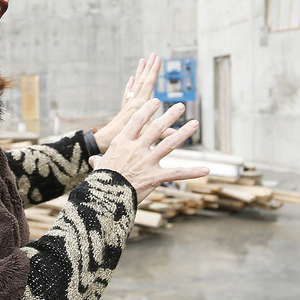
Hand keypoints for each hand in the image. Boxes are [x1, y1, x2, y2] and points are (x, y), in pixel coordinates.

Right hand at [89, 98, 208, 200]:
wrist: (104, 198)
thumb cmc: (101, 182)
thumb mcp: (99, 168)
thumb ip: (99, 161)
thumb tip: (93, 160)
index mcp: (122, 143)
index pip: (136, 121)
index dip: (147, 110)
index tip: (156, 101)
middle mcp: (136, 149)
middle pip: (155, 128)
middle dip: (170, 115)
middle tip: (181, 106)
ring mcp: (147, 162)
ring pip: (169, 143)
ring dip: (183, 132)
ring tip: (194, 123)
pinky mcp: (155, 177)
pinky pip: (177, 173)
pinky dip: (193, 172)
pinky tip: (206, 169)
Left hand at [93, 54, 162, 152]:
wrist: (105, 142)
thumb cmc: (126, 140)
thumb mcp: (148, 137)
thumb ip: (164, 135)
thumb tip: (178, 135)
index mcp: (140, 105)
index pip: (149, 84)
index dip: (154, 71)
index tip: (158, 59)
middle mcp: (133, 102)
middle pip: (142, 80)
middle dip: (149, 67)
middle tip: (153, 54)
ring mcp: (128, 104)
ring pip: (135, 84)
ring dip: (140, 72)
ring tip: (142, 60)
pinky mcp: (125, 109)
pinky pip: (128, 93)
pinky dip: (130, 85)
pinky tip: (131, 79)